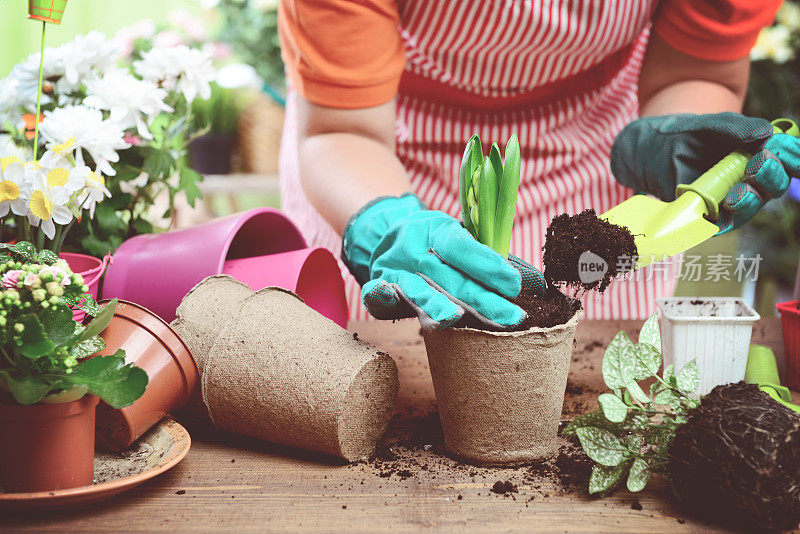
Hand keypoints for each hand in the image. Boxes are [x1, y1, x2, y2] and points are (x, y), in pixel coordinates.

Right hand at [342, 194, 545, 329]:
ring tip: (456, 319)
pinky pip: (378, 294)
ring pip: (417, 289)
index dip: (487, 265)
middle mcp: (414, 247)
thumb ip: (491, 259)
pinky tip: (391, 301)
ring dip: (436, 305)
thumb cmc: (434, 243)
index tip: (514, 285)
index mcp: (437, 230)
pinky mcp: (376, 284)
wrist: (385, 234)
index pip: (463, 247)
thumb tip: (538, 286)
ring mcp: (393, 267)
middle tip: (512, 319)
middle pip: (450, 276)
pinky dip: (384, 298)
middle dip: (482, 300)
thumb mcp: (459, 239)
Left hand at [610, 112, 799, 232]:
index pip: (788, 161)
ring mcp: (730, 200)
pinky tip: (725, 206)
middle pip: (774, 186)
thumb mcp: (712, 125)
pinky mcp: (709, 217)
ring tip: (740, 189)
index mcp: (761, 156)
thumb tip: (768, 133)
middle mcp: (751, 181)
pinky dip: (725, 217)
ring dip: (750, 199)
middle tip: (759, 163)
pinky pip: (722, 223)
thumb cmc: (688, 135)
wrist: (652, 149)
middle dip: (771, 176)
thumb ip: (736, 126)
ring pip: (750, 207)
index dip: (793, 157)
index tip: (784, 149)